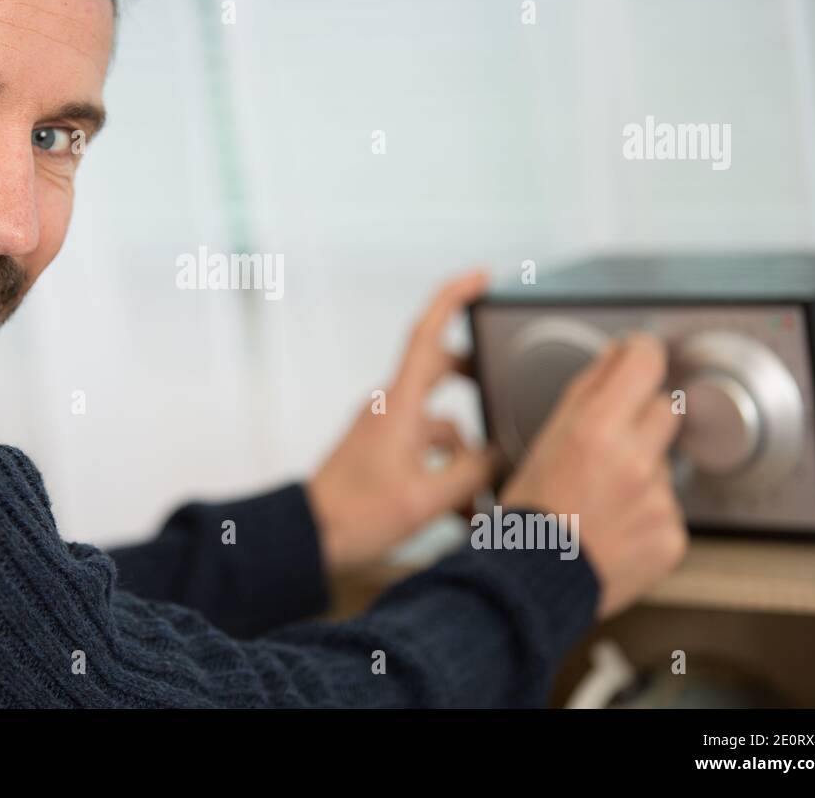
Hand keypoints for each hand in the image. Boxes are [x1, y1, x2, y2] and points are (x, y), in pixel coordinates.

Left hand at [305, 271, 499, 575]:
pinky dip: (445, 471)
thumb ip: (473, 472)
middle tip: (505, 393)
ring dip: (463, 456)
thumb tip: (499, 456)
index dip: (455, 297)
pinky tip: (460, 514)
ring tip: (478, 504)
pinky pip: (425, 447)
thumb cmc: (356, 516)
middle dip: (476, 384)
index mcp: (399, 404)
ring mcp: (384, 427)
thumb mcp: (428, 497)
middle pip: (443, 373)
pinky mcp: (381, 449)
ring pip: (439, 423)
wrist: (309, 536)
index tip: (483, 278)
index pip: (428, 332)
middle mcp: (390, 406)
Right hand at [499, 332, 687, 618]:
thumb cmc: (531, 511)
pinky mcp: (672, 535)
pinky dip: (647, 514)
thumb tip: (617, 354)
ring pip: (664, 464)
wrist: (534, 580)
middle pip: (666, 408)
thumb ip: (587, 388)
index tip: (640, 353)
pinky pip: (669, 508)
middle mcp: (634, 461)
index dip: (644, 351)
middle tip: (610, 441)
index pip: (646, 362)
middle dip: (642, 416)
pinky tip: (616, 526)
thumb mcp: (546, 438)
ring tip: (602, 498)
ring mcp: (658, 500)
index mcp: (596, 429)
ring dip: (642, 471)